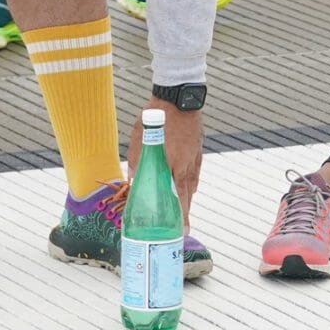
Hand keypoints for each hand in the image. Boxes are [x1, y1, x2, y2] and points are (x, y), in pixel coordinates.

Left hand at [128, 101, 203, 225]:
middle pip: (186, 196)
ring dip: (186, 200)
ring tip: (182, 212)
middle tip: (182, 230)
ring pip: (191, 185)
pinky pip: (194, 173)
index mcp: (172, 164)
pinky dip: (190, 184)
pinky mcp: (197, 150)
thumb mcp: (140, 138)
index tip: (180, 231)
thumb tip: (133, 180)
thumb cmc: (157, 117)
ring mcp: (193, 158)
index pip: (178, 197)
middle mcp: (186, 165)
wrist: (180, 97)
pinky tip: (187, 188)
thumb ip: (137, 161)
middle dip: (184, 214)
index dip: (179, 216)